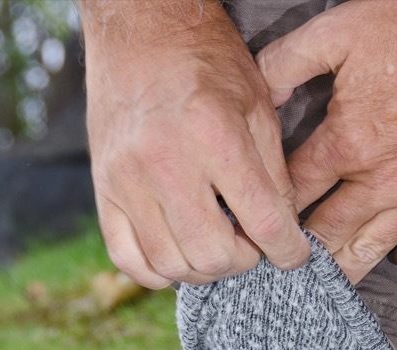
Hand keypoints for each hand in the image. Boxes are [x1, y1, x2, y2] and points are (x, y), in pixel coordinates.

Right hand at [82, 0, 310, 287]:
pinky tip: (178, 255)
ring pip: (170, 264)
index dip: (288, 250)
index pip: (263, 220)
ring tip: (217, 246)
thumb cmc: (206, 63)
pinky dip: (157, 271)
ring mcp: (126, 181)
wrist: (139, 31)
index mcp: (214, 136)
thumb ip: (272, 171)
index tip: (293, 254)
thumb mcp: (256, 105)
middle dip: (243, 261)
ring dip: (203, 268)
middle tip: (251, 244)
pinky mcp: (103, 190)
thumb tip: (283, 229)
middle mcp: (165, 163)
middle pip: (213, 254)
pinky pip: (127, 258)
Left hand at [257, 0, 396, 281]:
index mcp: (344, 143)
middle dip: (300, 253)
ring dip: (345, 268)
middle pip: (326, 233)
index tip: (256, 224)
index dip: (269, 211)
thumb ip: (287, 62)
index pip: (291, 194)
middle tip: (282, 266)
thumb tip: (257, 95)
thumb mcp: (337, 31)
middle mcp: (379, 179)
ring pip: (373, 247)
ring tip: (324, 282)